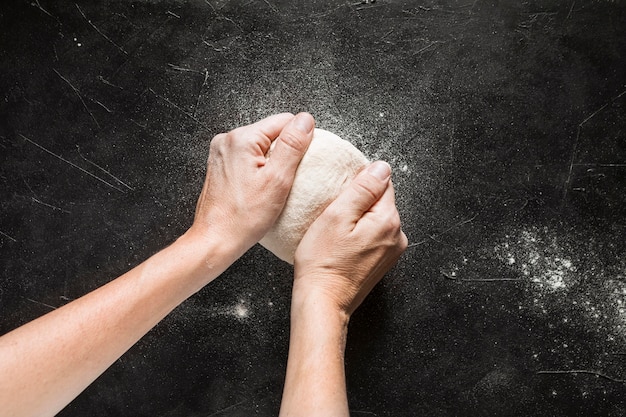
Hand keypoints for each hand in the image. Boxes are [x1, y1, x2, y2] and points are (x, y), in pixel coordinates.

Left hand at [189, 112, 314, 256]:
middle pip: (272, 132)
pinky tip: (260, 188)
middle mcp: (228, 140)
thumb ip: (292, 146)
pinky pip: (249, 157)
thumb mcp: (278, 180)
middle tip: (284, 180)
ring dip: (272, 162)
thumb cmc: (243, 217)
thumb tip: (305, 120)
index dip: (299, 141)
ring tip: (271, 187)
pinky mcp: (221, 164)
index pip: (285, 121)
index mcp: (242, 138)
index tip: (298, 165)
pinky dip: (259, 169)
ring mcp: (222, 152)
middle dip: (284, 153)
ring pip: (261, 146)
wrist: (215, 239)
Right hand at [293, 161, 407, 316]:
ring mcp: (391, 251)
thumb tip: (381, 167)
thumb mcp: (337, 216)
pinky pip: (372, 236)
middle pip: (379, 201)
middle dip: (357, 202)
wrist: (322, 302)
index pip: (381, 182)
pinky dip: (358, 234)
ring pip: (375, 219)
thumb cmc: (323, 262)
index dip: (357, 182)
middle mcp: (397, 236)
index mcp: (388, 220)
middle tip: (332, 215)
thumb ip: (362, 189)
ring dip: (357, 219)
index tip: (338, 195)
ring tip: (335, 231)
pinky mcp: (381, 262)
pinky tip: (340, 243)